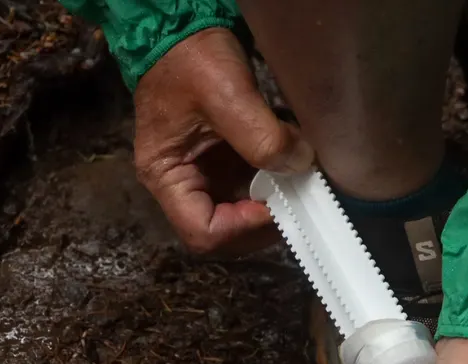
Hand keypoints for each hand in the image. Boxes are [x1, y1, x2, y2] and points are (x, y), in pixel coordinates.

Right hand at [133, 28, 314, 255]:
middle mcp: (182, 182)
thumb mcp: (226, 95)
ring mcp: (204, 172)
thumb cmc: (191, 58)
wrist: (184, 26)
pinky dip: (276, 182)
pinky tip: (293, 164)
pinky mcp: (223, 159)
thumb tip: (300, 165)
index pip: (203, 232)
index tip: (277, 207)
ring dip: (274, 204)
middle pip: (224, 231)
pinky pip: (252, 185)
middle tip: (297, 200)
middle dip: (262, 221)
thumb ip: (262, 136)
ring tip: (298, 182)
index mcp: (167, 176)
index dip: (243, 228)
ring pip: (242, 211)